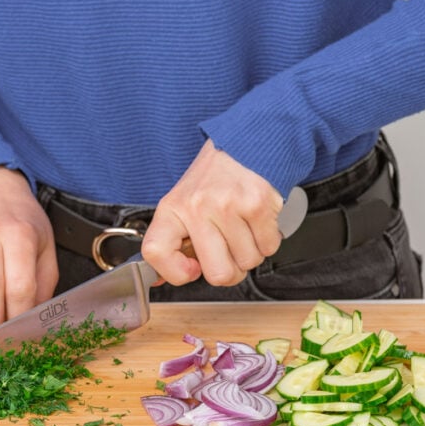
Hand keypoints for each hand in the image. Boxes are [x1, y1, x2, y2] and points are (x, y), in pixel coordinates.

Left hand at [141, 141, 283, 286]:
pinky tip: (256, 221)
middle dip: (230, 270)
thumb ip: (173, 243)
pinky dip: (267, 240)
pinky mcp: (257, 204)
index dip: (175, 272)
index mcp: (172, 209)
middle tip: (228, 250)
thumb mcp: (181, 205)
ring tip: (242, 228)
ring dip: (250, 252)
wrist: (243, 145)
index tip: (191, 269)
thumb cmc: (212, 181)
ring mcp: (228, 206)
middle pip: (218, 274)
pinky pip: (269, 247)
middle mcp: (197, 207)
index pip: (155, 252)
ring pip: (248, 262)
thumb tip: (159, 280)